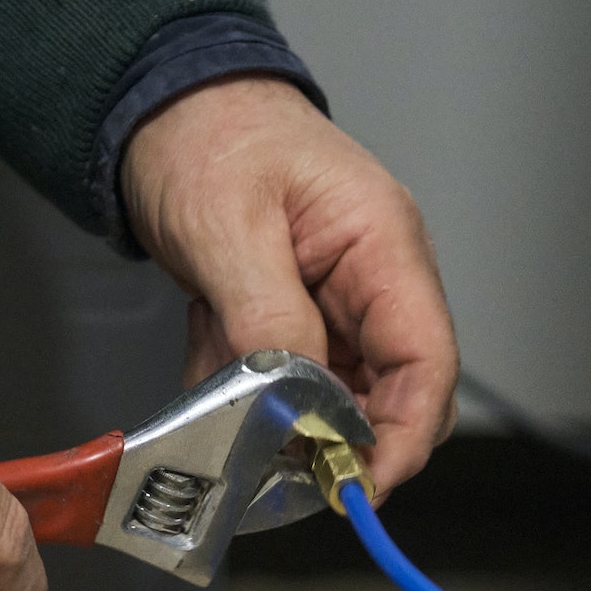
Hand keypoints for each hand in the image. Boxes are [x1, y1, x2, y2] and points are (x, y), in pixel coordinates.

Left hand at [121, 76, 459, 495]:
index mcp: (383, 245)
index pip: (428, 362)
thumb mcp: (229, 227)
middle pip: (391, 392)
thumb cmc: (206, 136)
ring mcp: (341, 298)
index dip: (404, 436)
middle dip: (332, 432)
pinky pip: (292, 377)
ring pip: (335, 394)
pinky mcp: (302, 312)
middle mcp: (377, 277)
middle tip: (270, 453)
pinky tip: (208, 343)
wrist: (162, 103)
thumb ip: (270, 318)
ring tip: (216, 359)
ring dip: (276, 407)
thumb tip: (300, 400)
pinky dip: (248, 384)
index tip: (359, 486)